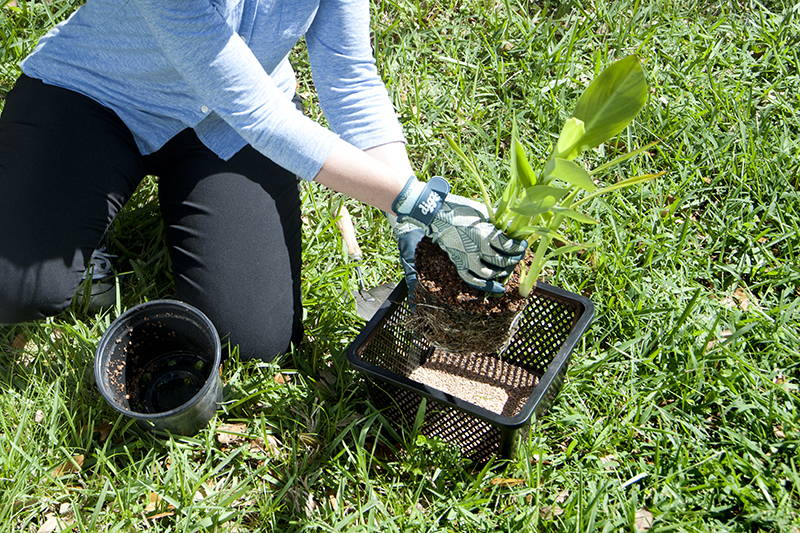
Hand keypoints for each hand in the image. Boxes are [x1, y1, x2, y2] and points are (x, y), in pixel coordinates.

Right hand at [392, 176, 526, 292]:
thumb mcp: (483, 212)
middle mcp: (476, 248)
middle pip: (500, 261)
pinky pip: (469, 278)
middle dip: (512, 260)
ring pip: (487, 273)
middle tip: (517, 257)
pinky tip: (492, 285)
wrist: (437, 213)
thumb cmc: (461, 208)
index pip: (507, 246)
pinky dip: (481, 284)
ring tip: (505, 268)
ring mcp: (465, 257)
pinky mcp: (457, 261)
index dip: (518, 248)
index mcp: (484, 234)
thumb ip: (498, 222)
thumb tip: (513, 228)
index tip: (523, 246)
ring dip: (499, 273)